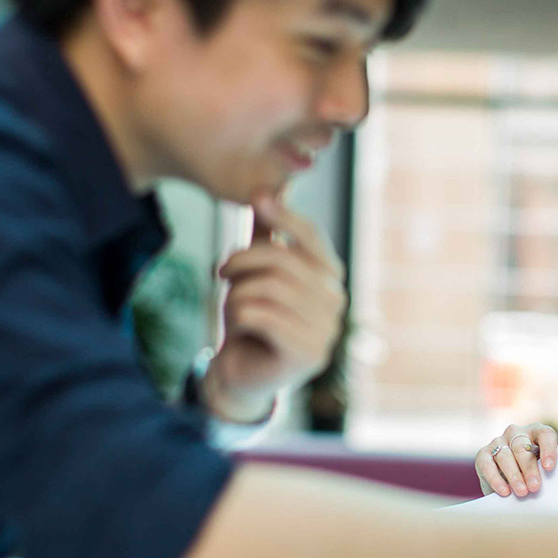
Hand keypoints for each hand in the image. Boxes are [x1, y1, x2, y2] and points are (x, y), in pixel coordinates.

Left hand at [203, 193, 345, 422]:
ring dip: (238, 294)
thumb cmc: (253, 318)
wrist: (243, 372)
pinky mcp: (308, 355)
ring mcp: (327, 331)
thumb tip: (271, 185)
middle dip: (243, 261)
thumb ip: (268, 235)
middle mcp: (337, 303)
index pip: (312, 238)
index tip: (257, 197)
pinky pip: (263, 317)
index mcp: (330, 278)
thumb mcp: (257, 272)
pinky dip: (240, 315)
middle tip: (221, 271)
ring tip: (230, 305)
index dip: (285, 215)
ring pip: (270, 289)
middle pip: (285, 262)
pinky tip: (238, 325)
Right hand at [475, 422, 557, 496]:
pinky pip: (487, 465)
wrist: (511, 480)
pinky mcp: (483, 454)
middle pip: (522, 447)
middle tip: (534, 486)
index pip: (545, 434)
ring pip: (505, 456)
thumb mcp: (542, 468)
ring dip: (514, 476)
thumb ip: (546, 471)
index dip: (548, 449)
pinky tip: (504, 491)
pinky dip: (495, 479)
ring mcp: (498, 441)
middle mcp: (516, 433)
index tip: (549, 467)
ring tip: (522, 492)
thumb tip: (546, 484)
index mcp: (536, 432)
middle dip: (529, 468)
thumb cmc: (533, 472)